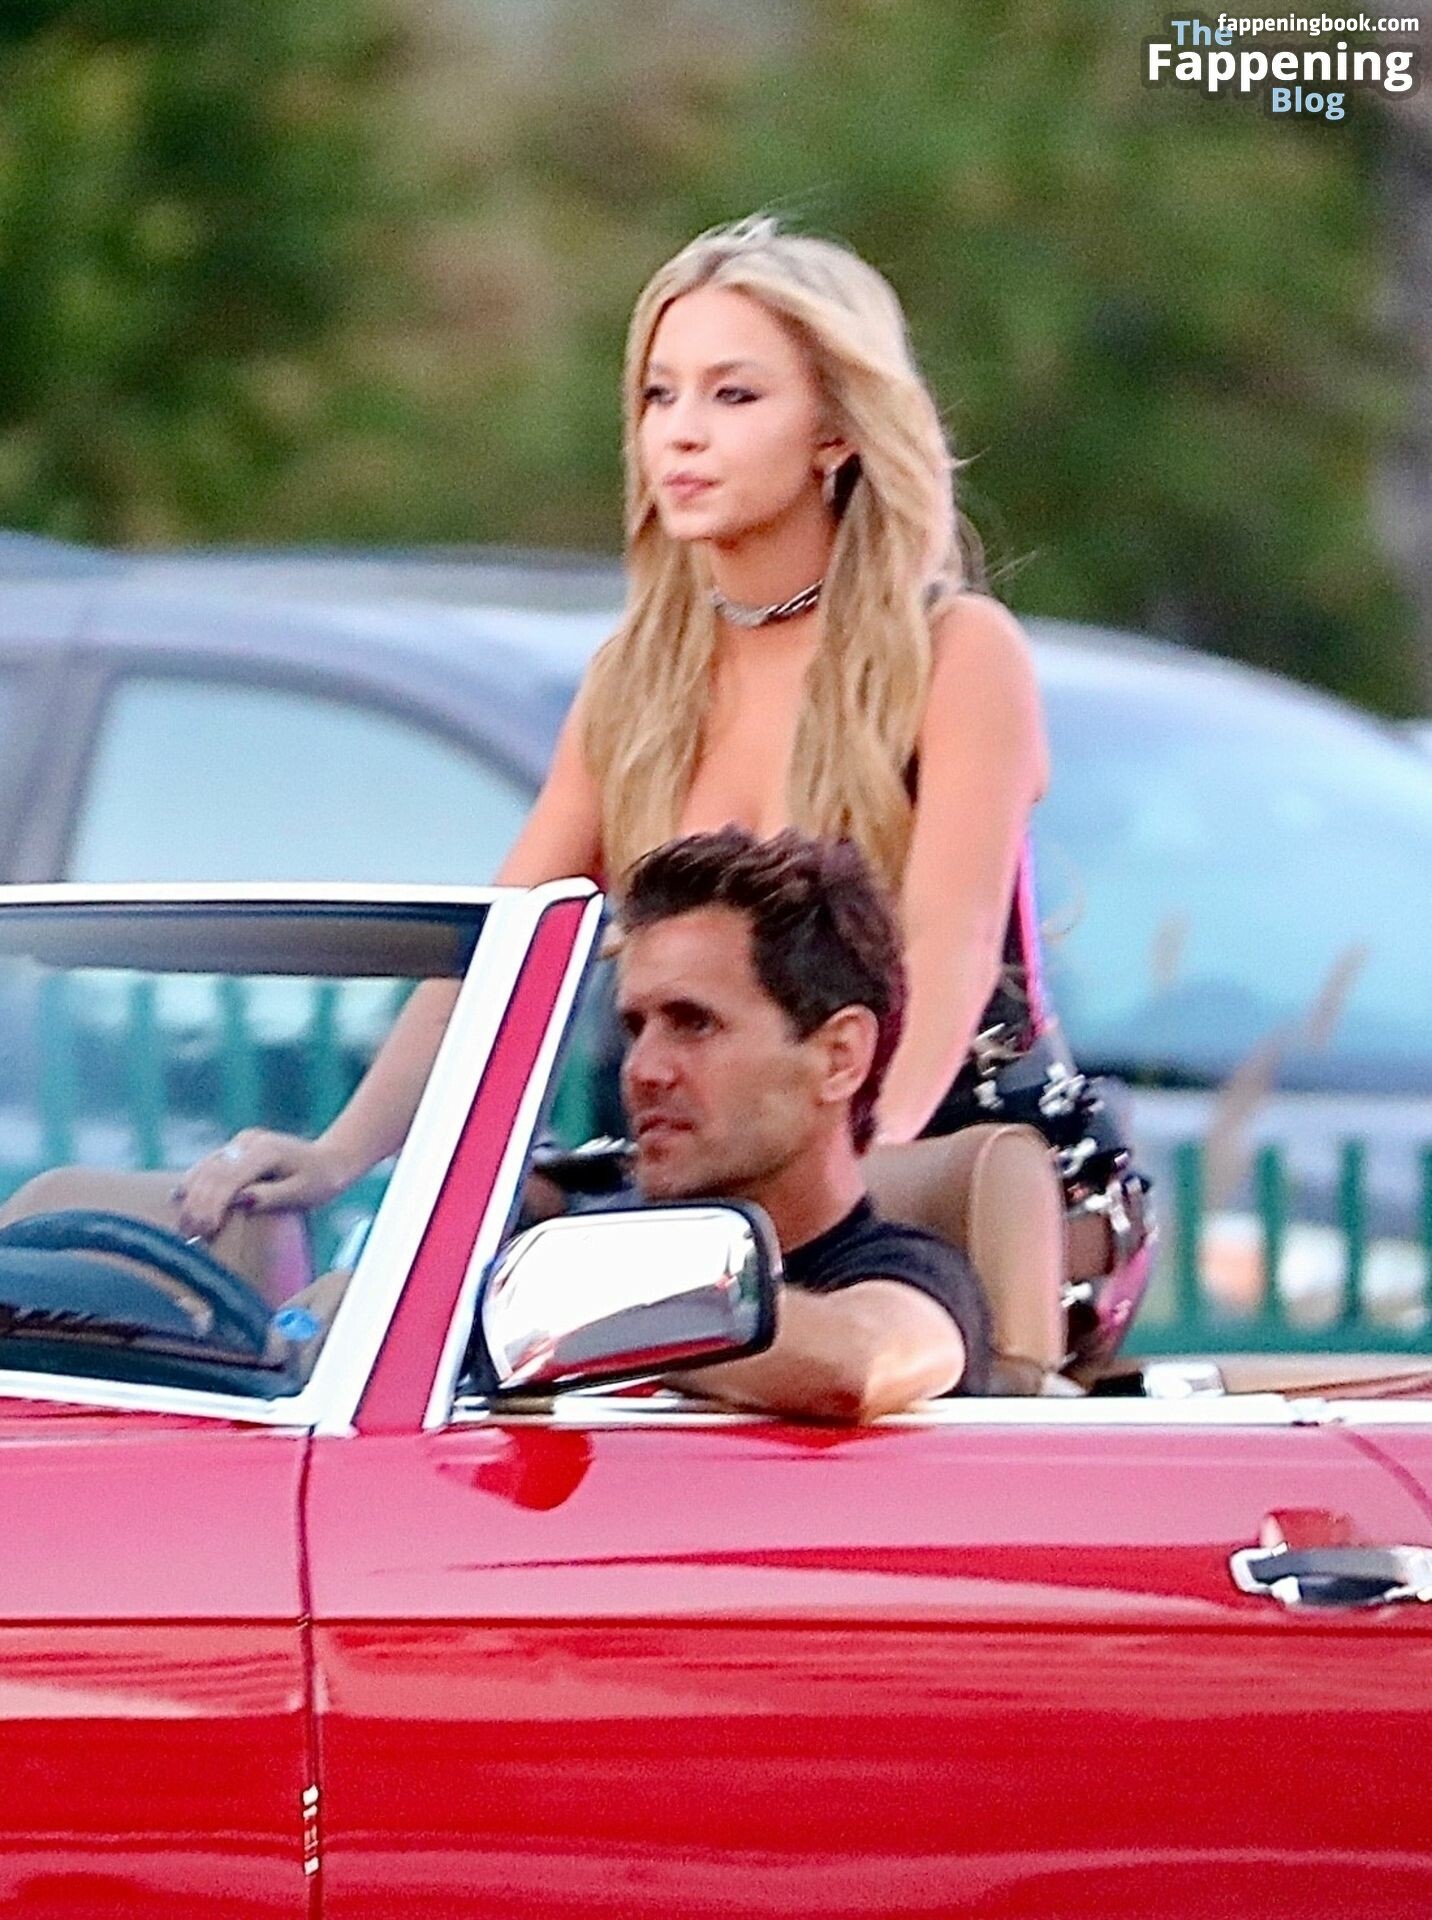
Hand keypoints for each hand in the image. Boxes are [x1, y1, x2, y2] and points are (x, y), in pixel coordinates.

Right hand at [175, 1130, 347, 1240]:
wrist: (330, 1159)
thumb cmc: (320, 1180)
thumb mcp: (302, 1193)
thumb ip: (272, 1196)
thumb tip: (242, 1202)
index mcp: (266, 1151)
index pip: (229, 1177)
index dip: (213, 1203)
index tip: (206, 1228)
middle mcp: (249, 1141)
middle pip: (212, 1171)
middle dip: (197, 1203)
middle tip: (190, 1232)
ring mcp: (241, 1142)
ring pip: (206, 1166)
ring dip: (191, 1194)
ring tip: (185, 1224)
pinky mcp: (237, 1147)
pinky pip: (210, 1164)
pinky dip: (195, 1183)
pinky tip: (183, 1201)